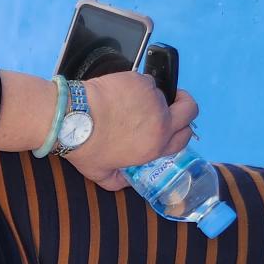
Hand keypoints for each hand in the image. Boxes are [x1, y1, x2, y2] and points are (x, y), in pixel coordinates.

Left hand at [64, 70, 198, 190]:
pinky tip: (120, 92)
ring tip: (129, 102)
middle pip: (190, 108)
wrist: (73, 119)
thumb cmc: (85, 146)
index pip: (185, 137)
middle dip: (184, 104)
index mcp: (154, 146)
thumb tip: (126, 182)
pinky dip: (136, 85)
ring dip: (150, 96)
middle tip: (175, 101)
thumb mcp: (101, 174)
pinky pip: (146, 81)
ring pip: (162, 92)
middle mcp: (160, 122)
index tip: (174, 126)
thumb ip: (118, 182)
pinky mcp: (141, 82)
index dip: (181, 131)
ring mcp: (153, 99)